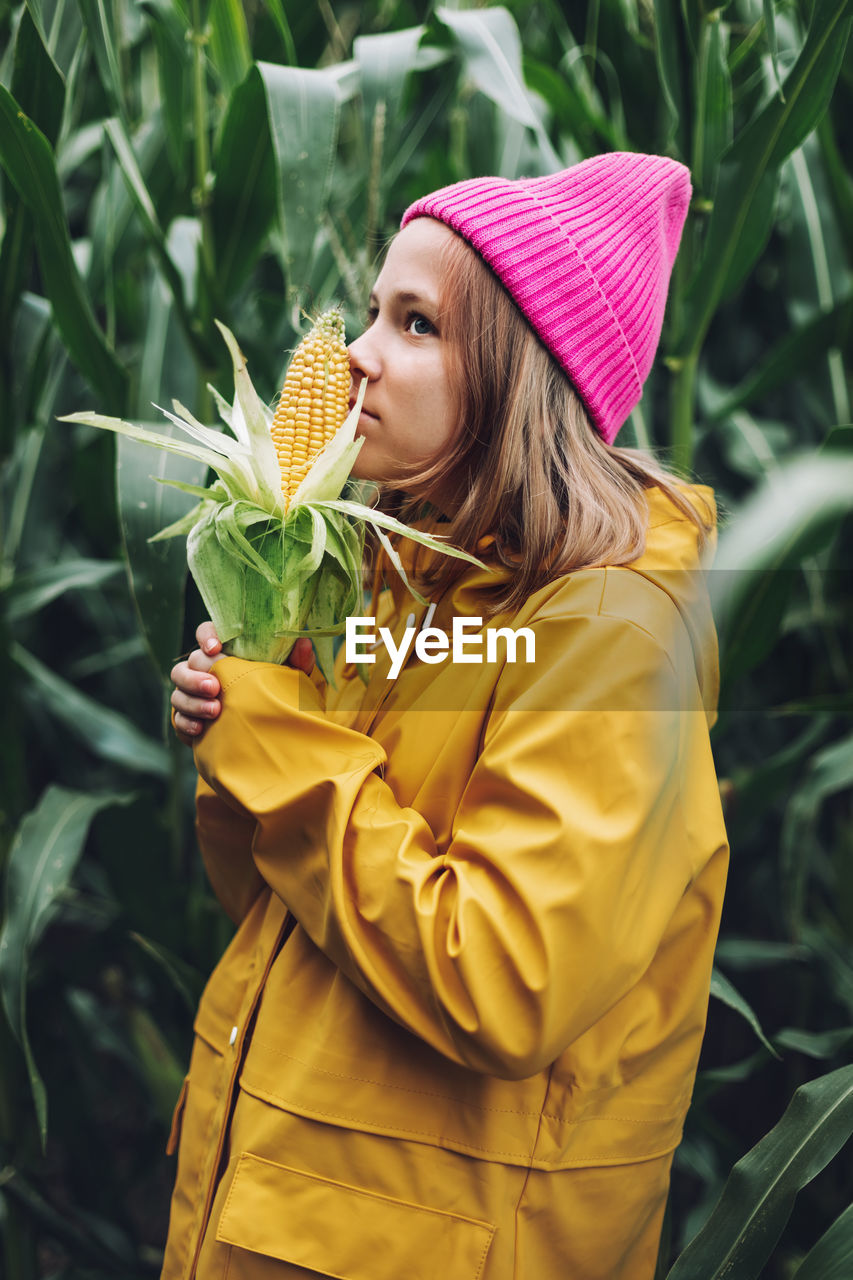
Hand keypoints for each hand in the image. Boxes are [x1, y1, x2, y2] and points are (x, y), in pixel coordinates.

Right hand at [170, 622, 315, 746]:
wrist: (266, 731)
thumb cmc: (275, 693)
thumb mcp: (290, 677)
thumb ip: (297, 661)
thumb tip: (303, 642)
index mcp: (226, 652)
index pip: (207, 632)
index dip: (206, 636)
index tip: (215, 648)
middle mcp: (205, 669)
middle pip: (188, 664)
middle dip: (197, 676)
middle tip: (215, 687)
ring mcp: (192, 694)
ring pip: (178, 690)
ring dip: (192, 700)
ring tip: (215, 711)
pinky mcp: (187, 717)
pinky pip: (177, 717)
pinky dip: (186, 722)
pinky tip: (201, 730)